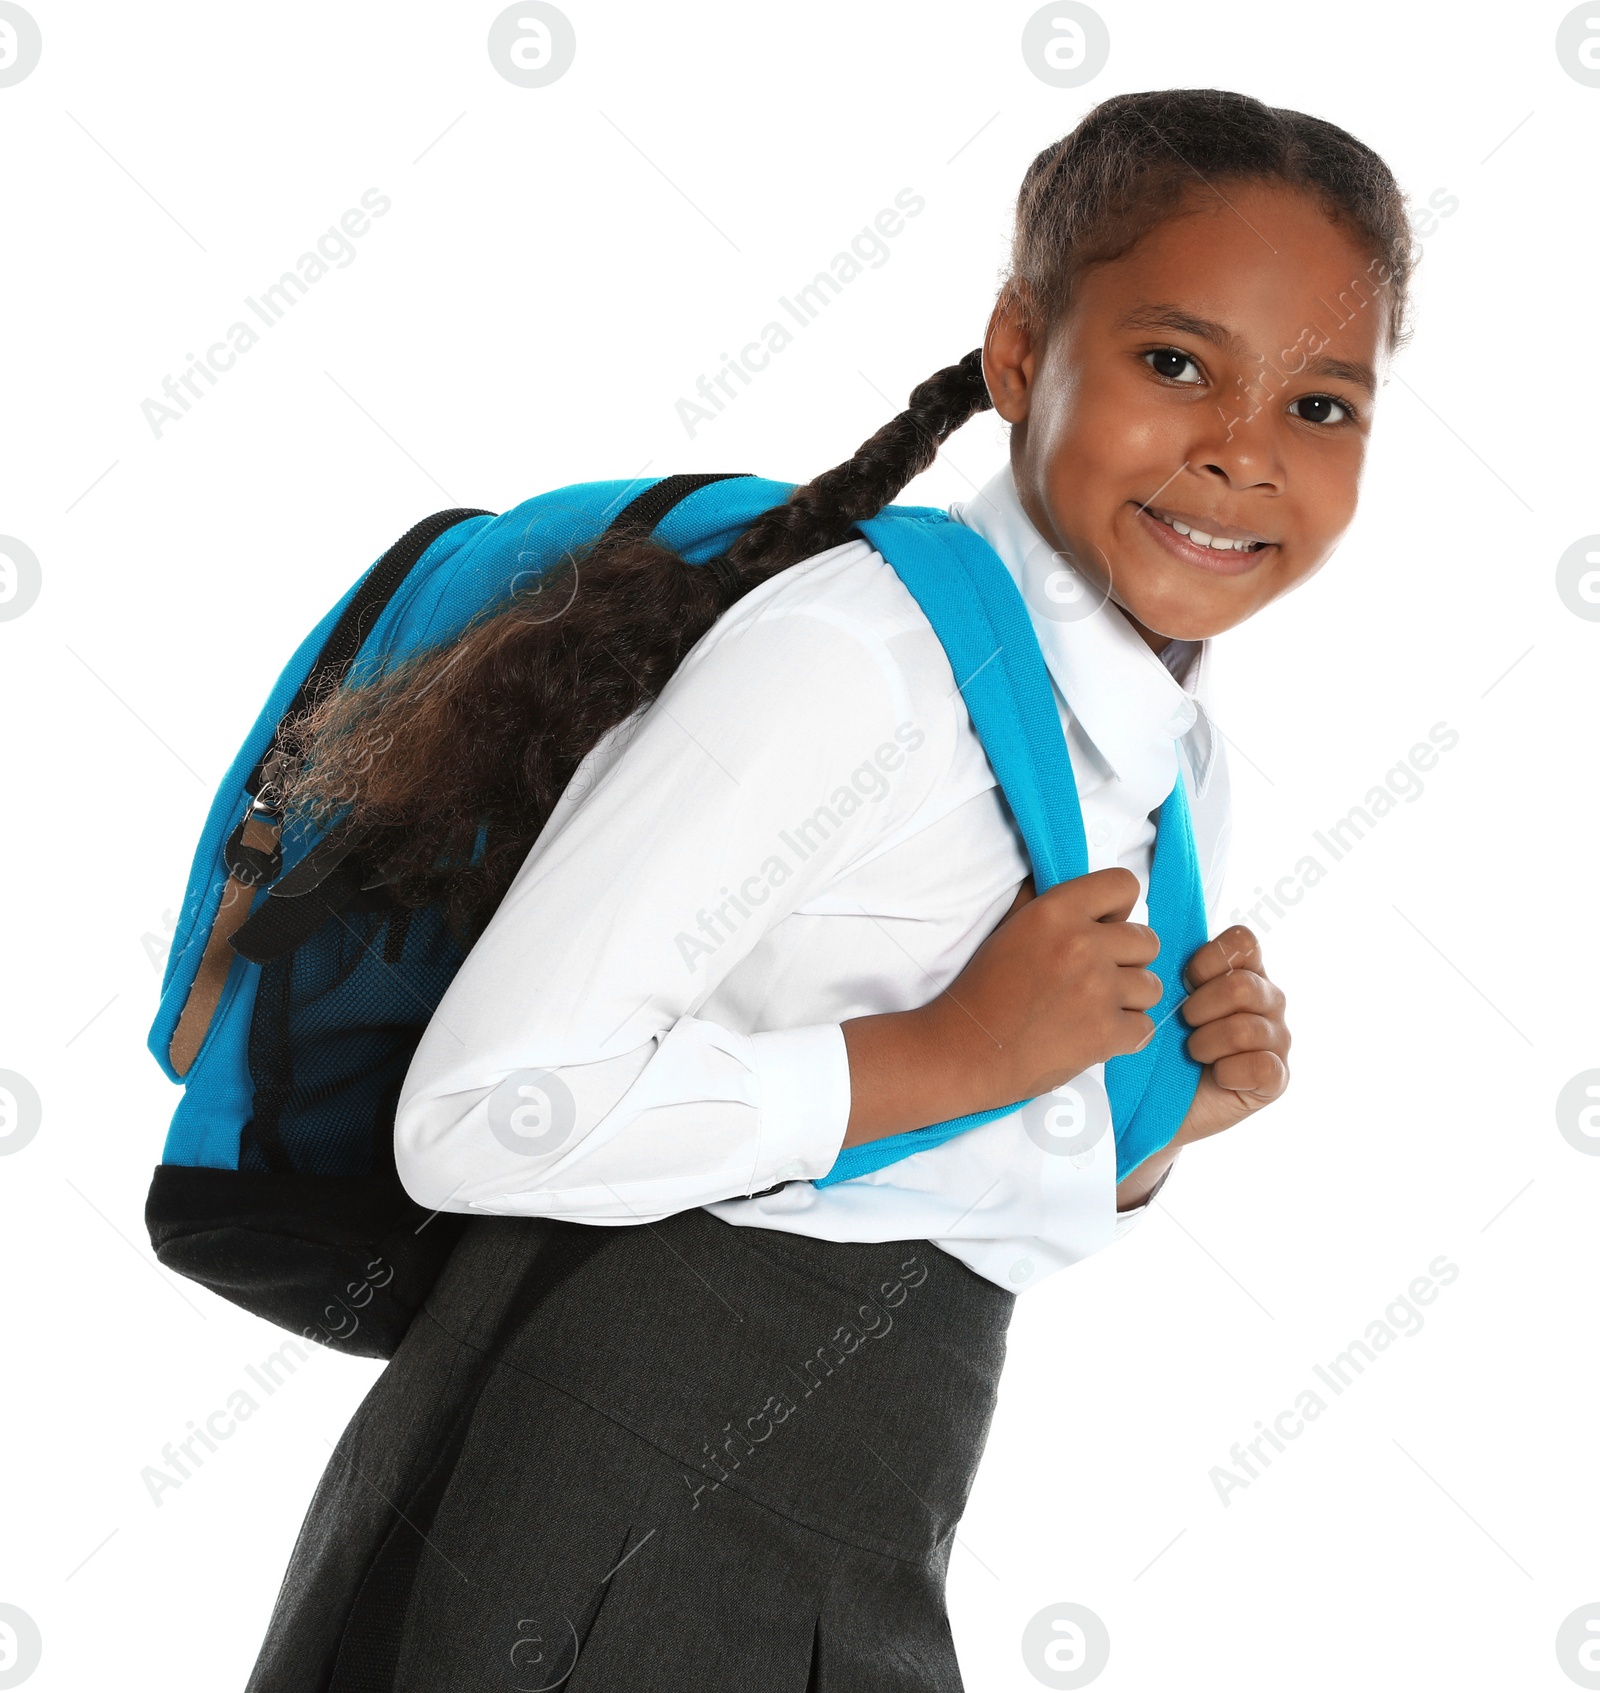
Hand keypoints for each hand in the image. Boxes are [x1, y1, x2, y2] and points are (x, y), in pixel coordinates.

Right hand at [841, 868, 1162, 1145]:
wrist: (964, 1050)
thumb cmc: (982, 991)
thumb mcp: (1008, 928)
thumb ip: (1042, 902)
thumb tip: (1067, 885)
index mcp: (1057, 911)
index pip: (1124, 885)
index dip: (1120, 909)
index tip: (1107, 929)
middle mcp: (1082, 944)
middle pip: (1148, 941)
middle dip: (1129, 960)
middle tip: (1098, 977)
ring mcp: (1098, 989)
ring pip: (1151, 986)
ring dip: (1130, 1000)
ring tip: (1095, 1009)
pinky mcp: (1107, 1033)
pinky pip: (1145, 1028)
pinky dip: (1126, 1036)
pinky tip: (1096, 1035)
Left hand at [1174, 925, 1289, 1143]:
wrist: (1158, 1104)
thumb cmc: (1161, 1044)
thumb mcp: (1162, 1001)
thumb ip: (1171, 970)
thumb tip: (1150, 947)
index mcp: (1244, 970)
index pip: (1243, 941)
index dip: (1207, 960)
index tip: (1184, 983)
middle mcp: (1269, 999)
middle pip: (1241, 986)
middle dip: (1198, 1009)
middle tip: (1183, 1025)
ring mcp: (1278, 1038)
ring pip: (1245, 1028)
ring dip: (1206, 1044)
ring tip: (1194, 1053)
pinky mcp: (1278, 1077)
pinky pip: (1260, 1066)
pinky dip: (1228, 1073)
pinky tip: (1217, 1076)